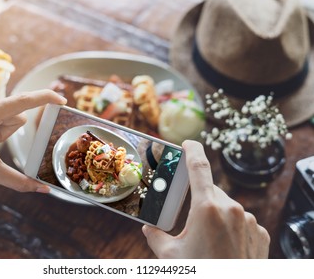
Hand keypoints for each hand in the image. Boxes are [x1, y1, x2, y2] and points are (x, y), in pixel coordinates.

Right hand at [142, 140, 269, 257]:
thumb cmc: (200, 272)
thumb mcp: (170, 256)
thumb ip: (155, 237)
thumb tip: (149, 228)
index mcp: (207, 208)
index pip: (199, 167)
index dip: (192, 150)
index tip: (188, 143)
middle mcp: (232, 209)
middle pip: (210, 192)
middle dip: (198, 201)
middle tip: (189, 221)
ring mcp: (249, 220)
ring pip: (226, 207)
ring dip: (214, 216)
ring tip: (207, 240)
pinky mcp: (260, 232)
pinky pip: (242, 221)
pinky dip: (231, 227)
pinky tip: (224, 246)